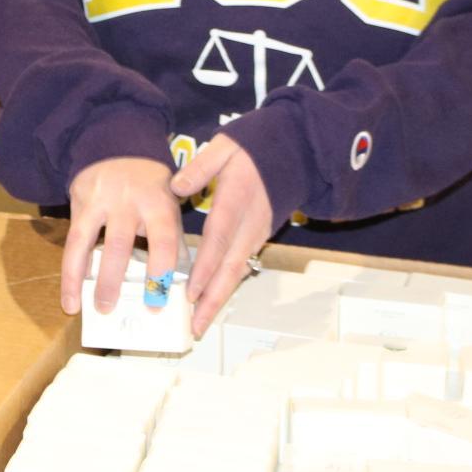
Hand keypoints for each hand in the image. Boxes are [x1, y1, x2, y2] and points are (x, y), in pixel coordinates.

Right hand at [62, 157, 182, 316]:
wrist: (118, 146)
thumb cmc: (150, 186)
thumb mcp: (170, 203)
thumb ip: (172, 238)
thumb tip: (180, 283)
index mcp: (158, 203)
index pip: (162, 242)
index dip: (160, 274)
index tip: (157, 303)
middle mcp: (127, 202)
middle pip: (119, 244)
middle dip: (113, 280)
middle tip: (111, 311)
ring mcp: (99, 201)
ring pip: (86, 241)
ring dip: (80, 278)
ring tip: (80, 308)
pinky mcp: (79, 203)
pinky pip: (72, 240)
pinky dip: (69, 270)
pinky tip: (70, 295)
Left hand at [170, 134, 274, 336]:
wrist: (295, 152)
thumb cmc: (255, 147)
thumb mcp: (225, 146)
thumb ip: (200, 167)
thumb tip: (176, 187)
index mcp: (236, 201)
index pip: (218, 240)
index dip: (205, 268)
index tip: (191, 292)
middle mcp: (248, 224)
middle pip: (229, 267)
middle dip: (212, 299)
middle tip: (196, 325)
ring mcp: (256, 232)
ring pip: (237, 271)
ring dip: (219, 298)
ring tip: (201, 321)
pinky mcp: (258, 235)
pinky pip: (241, 265)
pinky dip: (228, 285)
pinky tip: (213, 298)